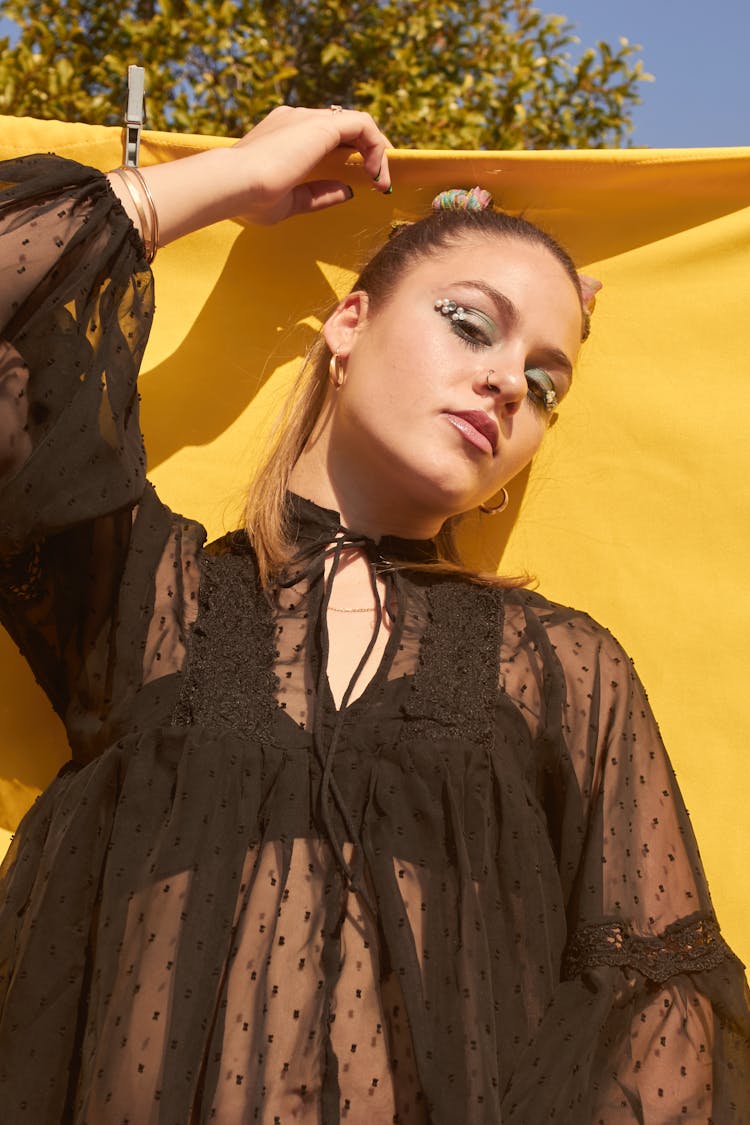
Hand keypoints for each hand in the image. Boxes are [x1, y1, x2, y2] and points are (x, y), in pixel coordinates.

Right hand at [230, 105, 391, 224]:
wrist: (233, 184)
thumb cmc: (249, 199)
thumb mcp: (290, 201)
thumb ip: (318, 194)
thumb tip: (348, 191)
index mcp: (283, 134)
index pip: (324, 136)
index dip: (348, 155)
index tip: (364, 181)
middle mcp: (296, 120)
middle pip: (344, 127)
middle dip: (368, 151)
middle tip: (381, 180)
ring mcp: (308, 118)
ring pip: (357, 124)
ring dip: (377, 151)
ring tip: (382, 180)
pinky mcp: (322, 125)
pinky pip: (363, 125)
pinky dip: (376, 147)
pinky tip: (376, 174)